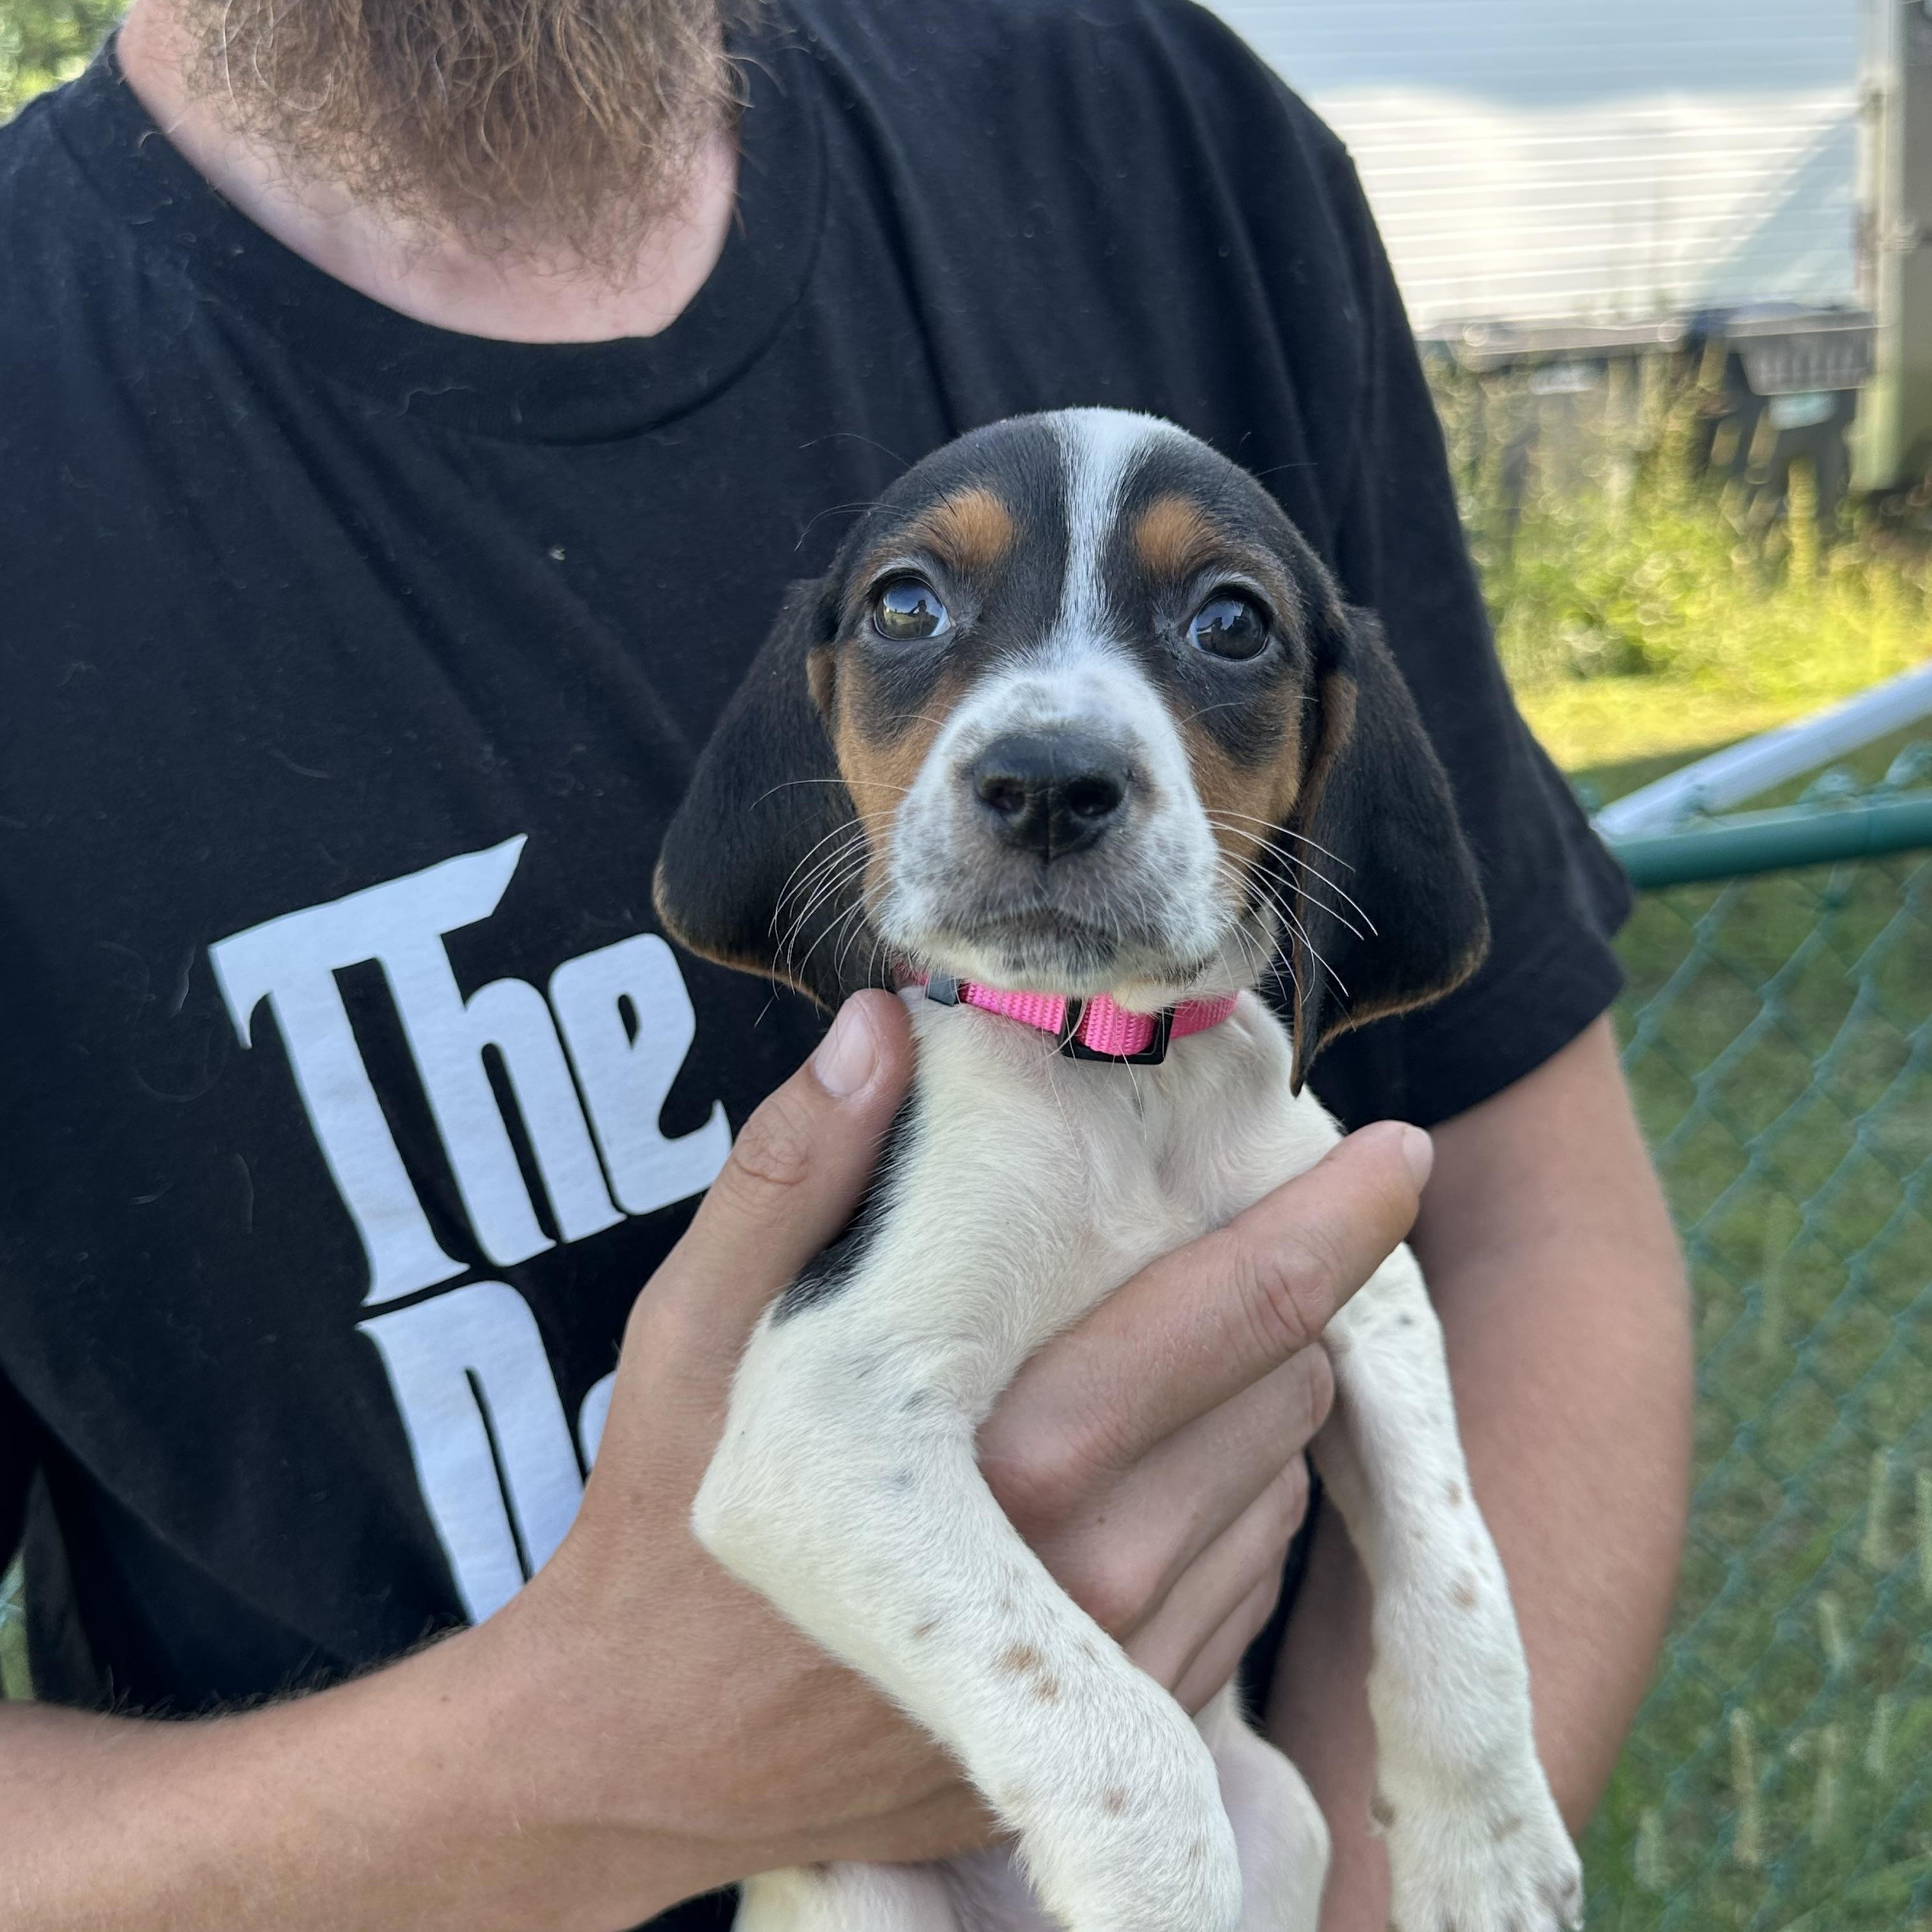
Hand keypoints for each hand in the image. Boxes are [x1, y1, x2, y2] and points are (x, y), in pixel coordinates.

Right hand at [485, 992, 1430, 1924]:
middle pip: (1283, 1392)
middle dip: (1273, 1306)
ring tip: (1153, 1371)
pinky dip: (1227, 1516)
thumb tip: (886, 1029)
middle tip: (1215, 1253)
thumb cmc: (665, 1523)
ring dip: (1251, 1413)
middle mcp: (1093, 1577)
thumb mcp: (693, 1333)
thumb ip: (793, 1176)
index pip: (1241, 1310)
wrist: (638, 1760)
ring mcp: (1122, 1679)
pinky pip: (1249, 1595)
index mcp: (1006, 1454)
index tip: (1398, 1153)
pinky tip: (1134, 1482)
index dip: (1337, 1219)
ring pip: (1280, 1494)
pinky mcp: (1125, 1744)